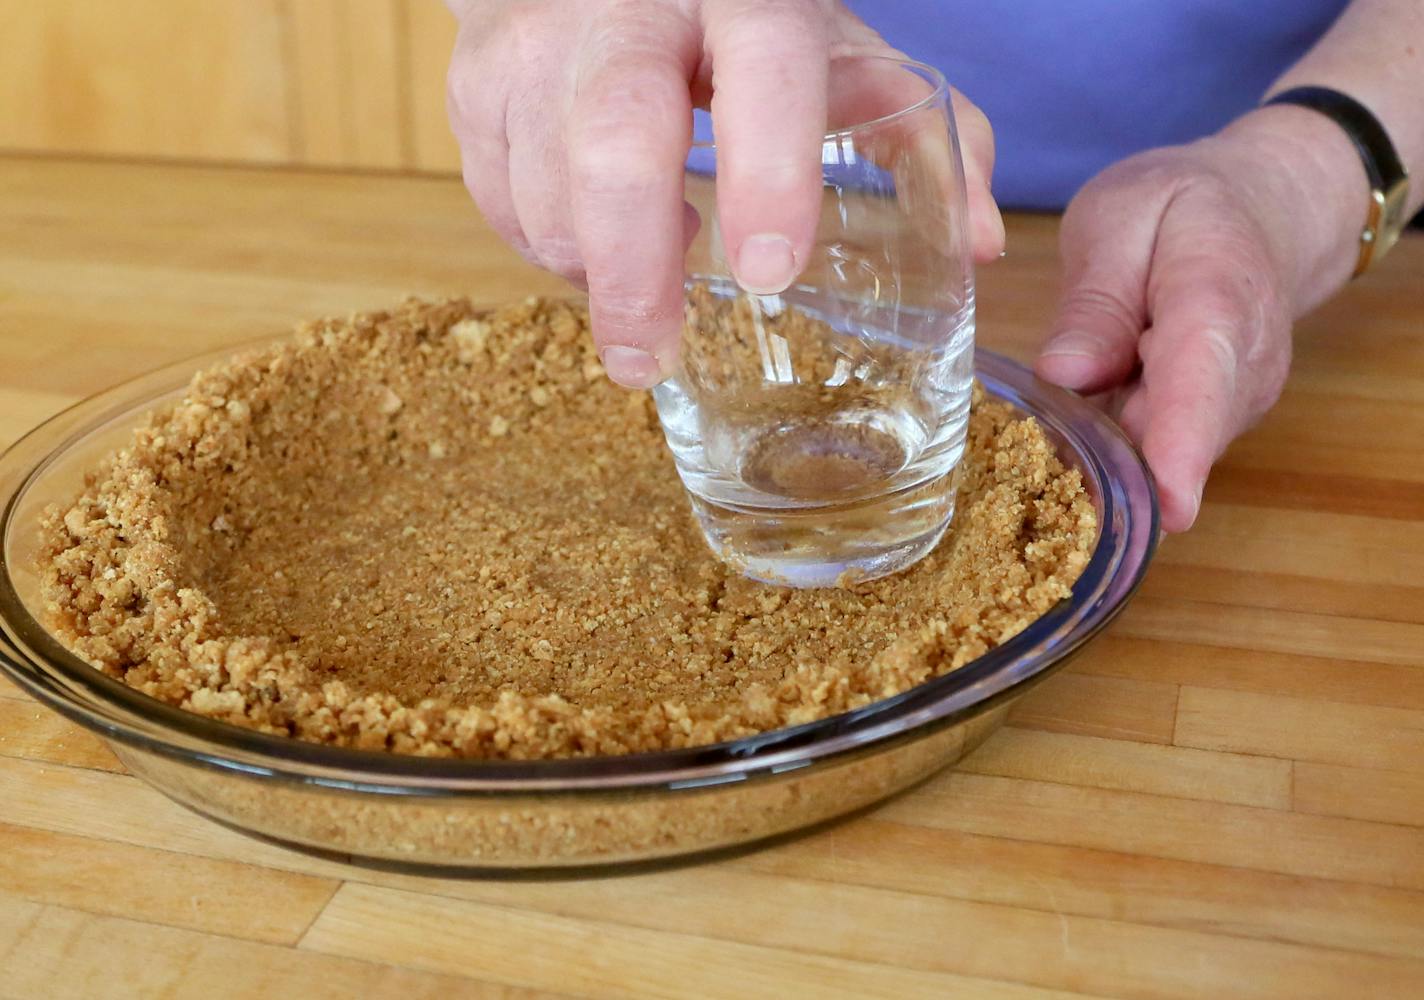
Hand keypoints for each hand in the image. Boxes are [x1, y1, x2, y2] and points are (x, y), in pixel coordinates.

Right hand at [446, 0, 1002, 387]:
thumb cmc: (736, 22)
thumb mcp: (834, 53)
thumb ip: (918, 133)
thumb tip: (985, 243)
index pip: (762, 73)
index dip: (768, 172)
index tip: (772, 272)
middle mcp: (628, 7)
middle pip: (612, 140)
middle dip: (633, 268)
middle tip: (648, 360)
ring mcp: (536, 42)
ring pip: (543, 187)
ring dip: (592, 265)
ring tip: (647, 278)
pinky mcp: (474, 81)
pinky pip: (497, 199)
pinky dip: (547, 247)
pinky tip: (595, 239)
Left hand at [1035, 108, 1364, 531]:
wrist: (1262, 209)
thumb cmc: (1181, 208)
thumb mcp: (1121, 219)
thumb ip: (1096, 299)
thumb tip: (1063, 375)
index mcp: (1218, 305)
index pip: (1201, 386)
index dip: (1180, 451)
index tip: (1167, 508)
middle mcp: (1241, 373)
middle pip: (1171, 441)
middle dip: (1106, 462)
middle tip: (1035, 455)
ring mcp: (1231, 408)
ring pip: (1154, 455)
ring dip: (1101, 452)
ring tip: (1051, 420)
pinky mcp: (1210, 428)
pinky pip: (1150, 453)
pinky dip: (1108, 448)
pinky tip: (1075, 423)